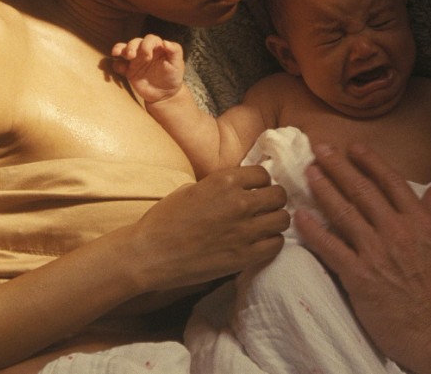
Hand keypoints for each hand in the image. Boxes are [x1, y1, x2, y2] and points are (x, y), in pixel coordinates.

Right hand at [111, 34, 184, 103]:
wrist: (164, 94)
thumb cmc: (173, 76)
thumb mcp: (178, 64)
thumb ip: (175, 51)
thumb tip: (165, 42)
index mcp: (157, 47)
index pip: (150, 39)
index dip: (146, 45)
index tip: (148, 56)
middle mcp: (145, 51)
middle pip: (135, 42)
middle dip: (131, 46)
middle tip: (131, 56)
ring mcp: (136, 60)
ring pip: (124, 49)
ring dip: (120, 49)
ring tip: (117, 53)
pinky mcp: (129, 71)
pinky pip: (118, 65)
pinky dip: (116, 65)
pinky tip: (120, 69)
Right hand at [127, 165, 288, 291]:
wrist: (148, 254)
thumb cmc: (164, 220)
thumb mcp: (193, 188)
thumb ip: (222, 186)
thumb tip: (244, 186)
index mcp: (225, 181)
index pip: (263, 174)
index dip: (261, 183)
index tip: (256, 190)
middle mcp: (239, 202)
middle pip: (279, 195)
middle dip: (272, 200)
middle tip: (263, 208)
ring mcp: (244, 230)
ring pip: (282, 219)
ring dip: (275, 221)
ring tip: (264, 226)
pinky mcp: (243, 256)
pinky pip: (276, 244)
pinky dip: (272, 243)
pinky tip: (260, 243)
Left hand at [295, 143, 430, 371]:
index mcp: (420, 222)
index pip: (391, 182)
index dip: (370, 161)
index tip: (354, 147)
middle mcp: (396, 231)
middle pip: (362, 191)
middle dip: (339, 166)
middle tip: (321, 148)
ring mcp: (375, 253)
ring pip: (344, 213)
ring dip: (324, 189)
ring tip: (309, 172)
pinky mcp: (358, 277)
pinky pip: (330, 248)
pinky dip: (313, 230)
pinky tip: (300, 216)